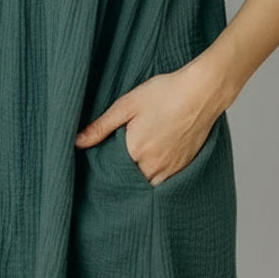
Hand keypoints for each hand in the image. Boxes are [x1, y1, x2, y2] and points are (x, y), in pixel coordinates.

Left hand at [74, 52, 229, 185]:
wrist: (202, 92)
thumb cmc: (165, 93)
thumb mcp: (127, 105)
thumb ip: (101, 126)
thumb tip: (77, 142)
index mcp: (134, 152)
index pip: (111, 174)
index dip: (104, 171)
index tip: (98, 166)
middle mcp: (152, 167)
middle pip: (129, 182)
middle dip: (120, 178)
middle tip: (114, 166)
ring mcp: (170, 169)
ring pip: (147, 185)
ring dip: (138, 179)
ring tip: (133, 163)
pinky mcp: (184, 167)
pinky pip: (164, 182)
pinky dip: (155, 176)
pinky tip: (152, 162)